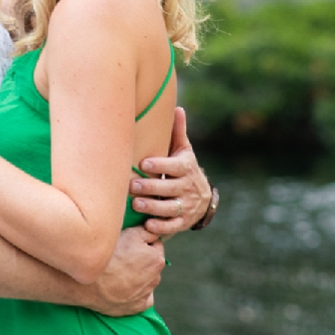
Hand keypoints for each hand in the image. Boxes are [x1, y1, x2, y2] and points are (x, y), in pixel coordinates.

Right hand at [84, 225, 164, 315]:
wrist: (88, 283)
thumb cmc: (107, 256)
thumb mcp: (128, 233)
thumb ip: (146, 231)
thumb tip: (153, 230)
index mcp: (157, 259)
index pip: (154, 245)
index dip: (140, 242)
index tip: (127, 244)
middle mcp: (156, 278)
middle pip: (150, 264)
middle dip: (139, 260)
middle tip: (120, 257)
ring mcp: (146, 294)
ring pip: (145, 280)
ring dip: (136, 276)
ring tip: (116, 272)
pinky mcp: (137, 307)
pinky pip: (141, 297)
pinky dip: (135, 292)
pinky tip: (121, 286)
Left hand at [129, 107, 211, 234]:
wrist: (202, 198)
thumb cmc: (183, 169)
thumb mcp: (183, 151)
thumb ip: (177, 133)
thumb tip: (177, 108)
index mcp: (186, 168)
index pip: (174, 167)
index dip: (160, 166)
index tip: (144, 164)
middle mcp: (187, 188)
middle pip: (170, 188)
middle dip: (151, 187)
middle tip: (131, 185)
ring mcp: (186, 206)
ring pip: (171, 208)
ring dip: (153, 207)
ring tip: (136, 204)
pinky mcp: (183, 221)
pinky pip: (174, 226)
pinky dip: (162, 227)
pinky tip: (148, 225)